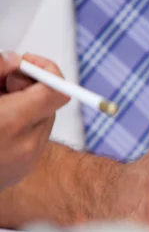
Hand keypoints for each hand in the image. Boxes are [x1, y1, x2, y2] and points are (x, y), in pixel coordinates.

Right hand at [0, 51, 68, 189]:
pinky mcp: (21, 171)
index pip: (57, 92)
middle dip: (27, 87)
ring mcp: (25, 161)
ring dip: (23, 107)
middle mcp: (25, 145)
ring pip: (41, 121)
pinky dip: (18, 126)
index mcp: (10, 122)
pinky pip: (32, 140)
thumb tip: (14, 60)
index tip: (27, 64)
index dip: (46, 72)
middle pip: (48, 104)